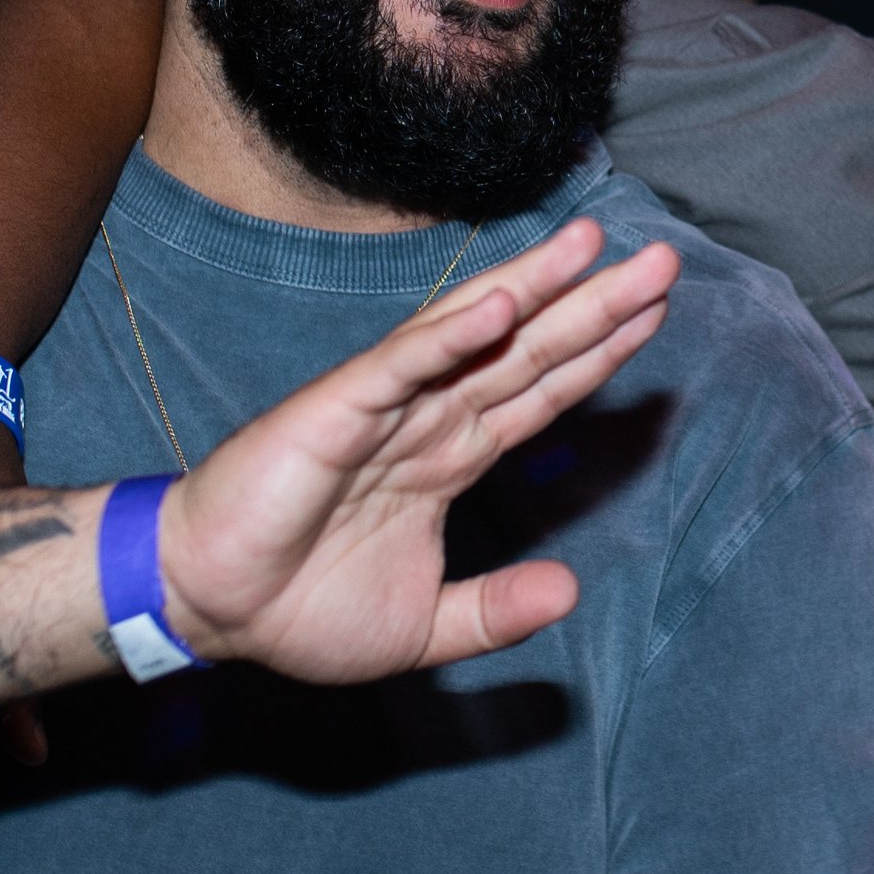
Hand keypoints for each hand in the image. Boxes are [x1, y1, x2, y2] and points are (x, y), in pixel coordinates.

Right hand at [157, 218, 675, 680]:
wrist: (209, 612)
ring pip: (475, 338)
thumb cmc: (300, 609)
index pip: (541, 394)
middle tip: (663, 262)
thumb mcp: (424, 628)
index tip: (654, 315)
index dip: (598, 354)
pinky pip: (403, 366)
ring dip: (536, 291)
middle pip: (528, 351)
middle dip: (595, 307)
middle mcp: (427, 421)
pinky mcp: (336, 410)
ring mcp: (385, 409)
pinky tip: (502, 304)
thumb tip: (570, 590)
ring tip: (594, 245)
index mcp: (449, 460)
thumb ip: (494, 611)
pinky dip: (451, 335)